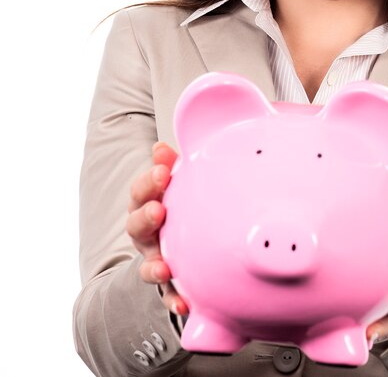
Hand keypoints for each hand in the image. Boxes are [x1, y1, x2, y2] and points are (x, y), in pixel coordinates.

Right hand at [126, 141, 188, 314]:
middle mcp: (146, 234)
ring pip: (149, 264)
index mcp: (147, 205)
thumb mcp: (172, 185)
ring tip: (164, 267)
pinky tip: (185, 304)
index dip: (148, 182)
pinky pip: (169, 295)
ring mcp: (155, 258)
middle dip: (145, 218)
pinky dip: (174, 300)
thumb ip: (167, 166)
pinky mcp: (169, 283)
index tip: (162, 172)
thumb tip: (161, 147)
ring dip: (154, 266)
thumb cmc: (177, 205)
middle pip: (137, 226)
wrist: (179, 244)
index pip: (141, 192)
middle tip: (157, 210)